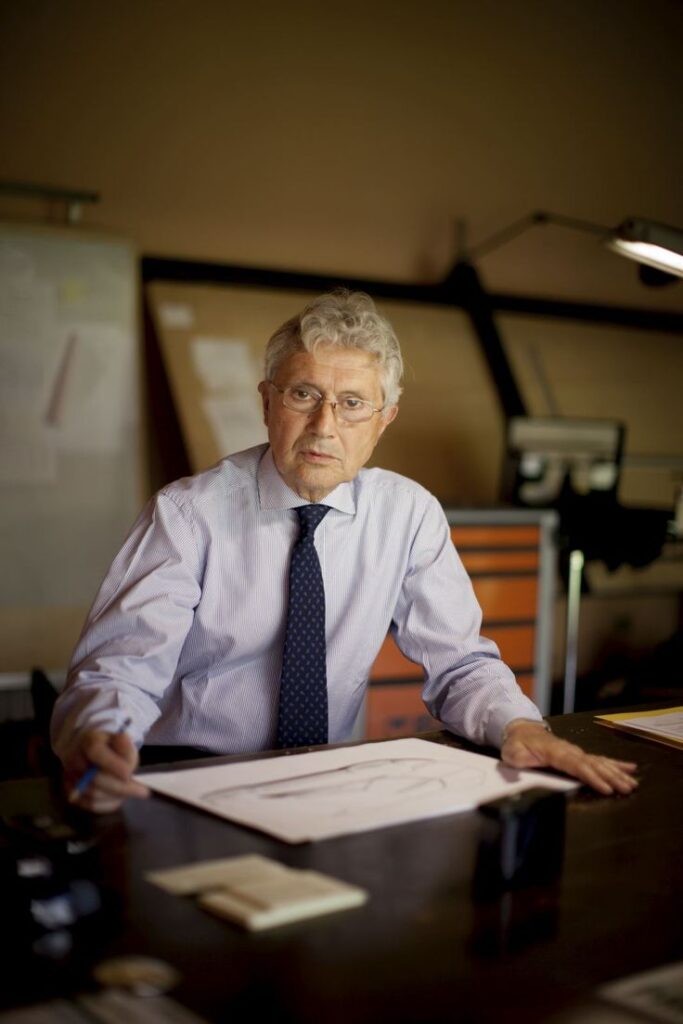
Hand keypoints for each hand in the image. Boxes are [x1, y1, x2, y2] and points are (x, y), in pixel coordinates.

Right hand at [63, 728, 149, 812]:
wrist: (93, 753)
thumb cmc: (112, 748)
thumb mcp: (122, 742)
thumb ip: (126, 749)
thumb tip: (125, 762)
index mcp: (89, 741)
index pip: (96, 752)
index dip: (113, 765)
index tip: (129, 774)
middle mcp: (74, 759)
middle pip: (95, 779)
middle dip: (121, 787)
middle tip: (142, 792)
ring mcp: (70, 777)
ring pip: (93, 795)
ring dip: (116, 796)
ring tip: (132, 793)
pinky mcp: (71, 793)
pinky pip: (91, 805)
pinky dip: (108, 804)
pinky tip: (119, 798)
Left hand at [501, 720, 637, 795]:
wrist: (522, 730)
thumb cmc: (518, 744)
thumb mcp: (512, 752)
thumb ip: (517, 760)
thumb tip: (521, 768)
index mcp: (555, 752)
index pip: (576, 766)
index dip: (592, 777)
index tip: (606, 787)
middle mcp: (570, 750)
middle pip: (593, 765)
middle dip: (611, 777)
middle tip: (627, 788)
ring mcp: (576, 752)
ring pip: (600, 762)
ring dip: (617, 773)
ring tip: (632, 783)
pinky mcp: (579, 755)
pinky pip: (599, 759)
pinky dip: (615, 764)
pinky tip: (630, 768)